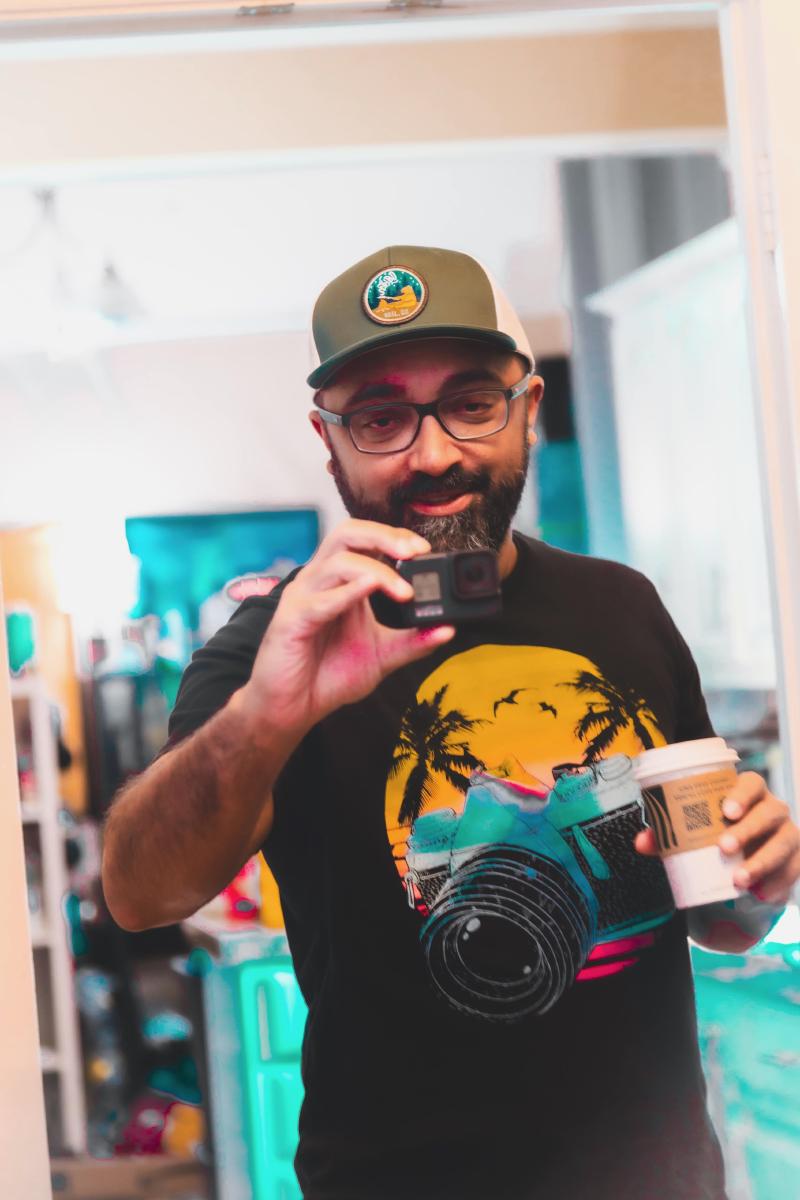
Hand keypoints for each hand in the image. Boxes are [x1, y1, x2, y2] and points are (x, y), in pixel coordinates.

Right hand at [241, 518, 454, 735]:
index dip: (394, 536)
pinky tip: (370, 589)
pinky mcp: (291, 621)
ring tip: (405, 591)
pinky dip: (347, 593)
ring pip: (336, 562)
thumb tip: (449, 629)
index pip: (364, 540)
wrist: (292, 708)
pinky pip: (319, 600)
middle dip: (383, 537)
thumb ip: (413, 642)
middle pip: (346, 534)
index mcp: (340, 583)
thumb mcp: (381, 656)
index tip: (424, 549)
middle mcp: (320, 582)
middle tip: (415, 552)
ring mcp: (303, 598)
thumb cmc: (328, 675)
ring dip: (375, 570)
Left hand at [635, 771, 799, 904]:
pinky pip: (795, 869)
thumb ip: (667, 835)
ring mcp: (788, 833)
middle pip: (769, 812)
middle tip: (724, 847)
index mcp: (748, 794)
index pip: (752, 783)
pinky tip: (761, 894)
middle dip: (748, 829)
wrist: (741, 862)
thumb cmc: (714, 834)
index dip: (742, 793)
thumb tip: (640, 842)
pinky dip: (778, 882)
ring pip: (784, 842)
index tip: (726, 810)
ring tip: (739, 880)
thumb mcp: (690, 833)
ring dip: (762, 861)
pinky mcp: (796, 859)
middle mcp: (772, 809)